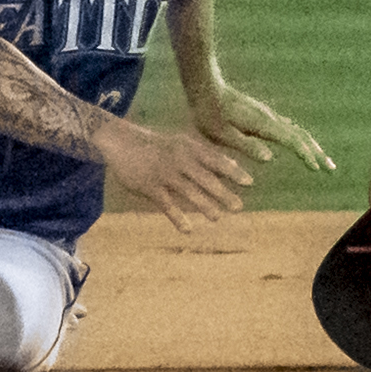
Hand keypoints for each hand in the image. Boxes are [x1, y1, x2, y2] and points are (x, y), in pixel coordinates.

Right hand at [93, 120, 251, 231]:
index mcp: (189, 148)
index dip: (233, 171)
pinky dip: (177, 217)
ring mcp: (164, 174)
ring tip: (217, 218)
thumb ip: (207, 155)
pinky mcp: (150, 187)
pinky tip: (188, 230)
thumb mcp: (183, 143)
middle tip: (239, 207)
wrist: (121, 141)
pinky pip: (166, 204)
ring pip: (188, 192)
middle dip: (223, 194)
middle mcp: (179, 160)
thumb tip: (234, 164)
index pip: (215, 160)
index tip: (249, 183)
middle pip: (205, 179)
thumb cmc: (157, 144)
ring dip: (204, 206)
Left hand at [192, 86, 334, 170]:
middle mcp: (270, 119)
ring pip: (296, 131)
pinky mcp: (263, 115)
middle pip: (301, 136)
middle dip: (317, 153)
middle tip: (331, 169)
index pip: (292, 141)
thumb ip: (245, 146)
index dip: (306, 155)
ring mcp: (268, 115)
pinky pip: (288, 128)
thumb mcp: (221, 135)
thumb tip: (269, 159)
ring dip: (311, 146)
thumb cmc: (208, 113)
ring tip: (321, 160)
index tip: (317, 169)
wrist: (205, 86)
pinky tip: (300, 144)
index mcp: (263, 125)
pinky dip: (300, 139)